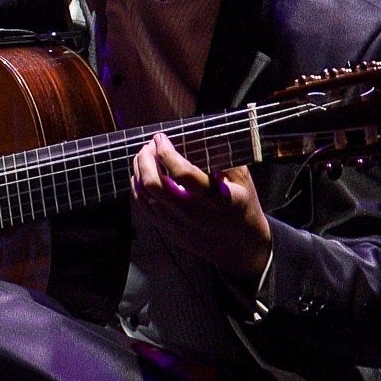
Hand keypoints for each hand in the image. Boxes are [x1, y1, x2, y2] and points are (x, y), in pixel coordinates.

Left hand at [131, 132, 270, 283]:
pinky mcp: (168, 231)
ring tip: (144, 156)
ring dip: (139, 170)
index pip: (183, 173)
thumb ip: (223, 157)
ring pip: (144, 195)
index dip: (166, 152)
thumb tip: (200, 133)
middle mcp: (194, 213)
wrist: (241, 247)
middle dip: (146, 159)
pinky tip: (140, 175)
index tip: (161, 138)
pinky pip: (143, 207)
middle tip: (149, 145)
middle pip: (155, 184)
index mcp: (217, 198)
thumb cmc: (242, 208)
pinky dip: (137, 187)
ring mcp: (178, 224)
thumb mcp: (243, 180)